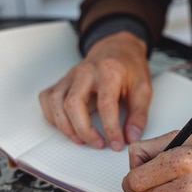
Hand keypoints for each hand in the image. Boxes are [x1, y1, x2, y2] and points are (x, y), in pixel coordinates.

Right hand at [39, 31, 150, 150]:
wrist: (117, 48)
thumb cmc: (129, 67)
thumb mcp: (144, 88)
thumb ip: (138, 114)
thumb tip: (132, 137)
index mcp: (109, 71)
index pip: (105, 103)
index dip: (110, 127)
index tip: (116, 143)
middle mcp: (85, 71)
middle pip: (73, 103)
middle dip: (83, 130)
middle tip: (98, 144)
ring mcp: (70, 75)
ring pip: (55, 102)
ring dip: (65, 126)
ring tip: (81, 139)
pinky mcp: (62, 81)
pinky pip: (47, 98)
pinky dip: (52, 116)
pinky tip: (66, 126)